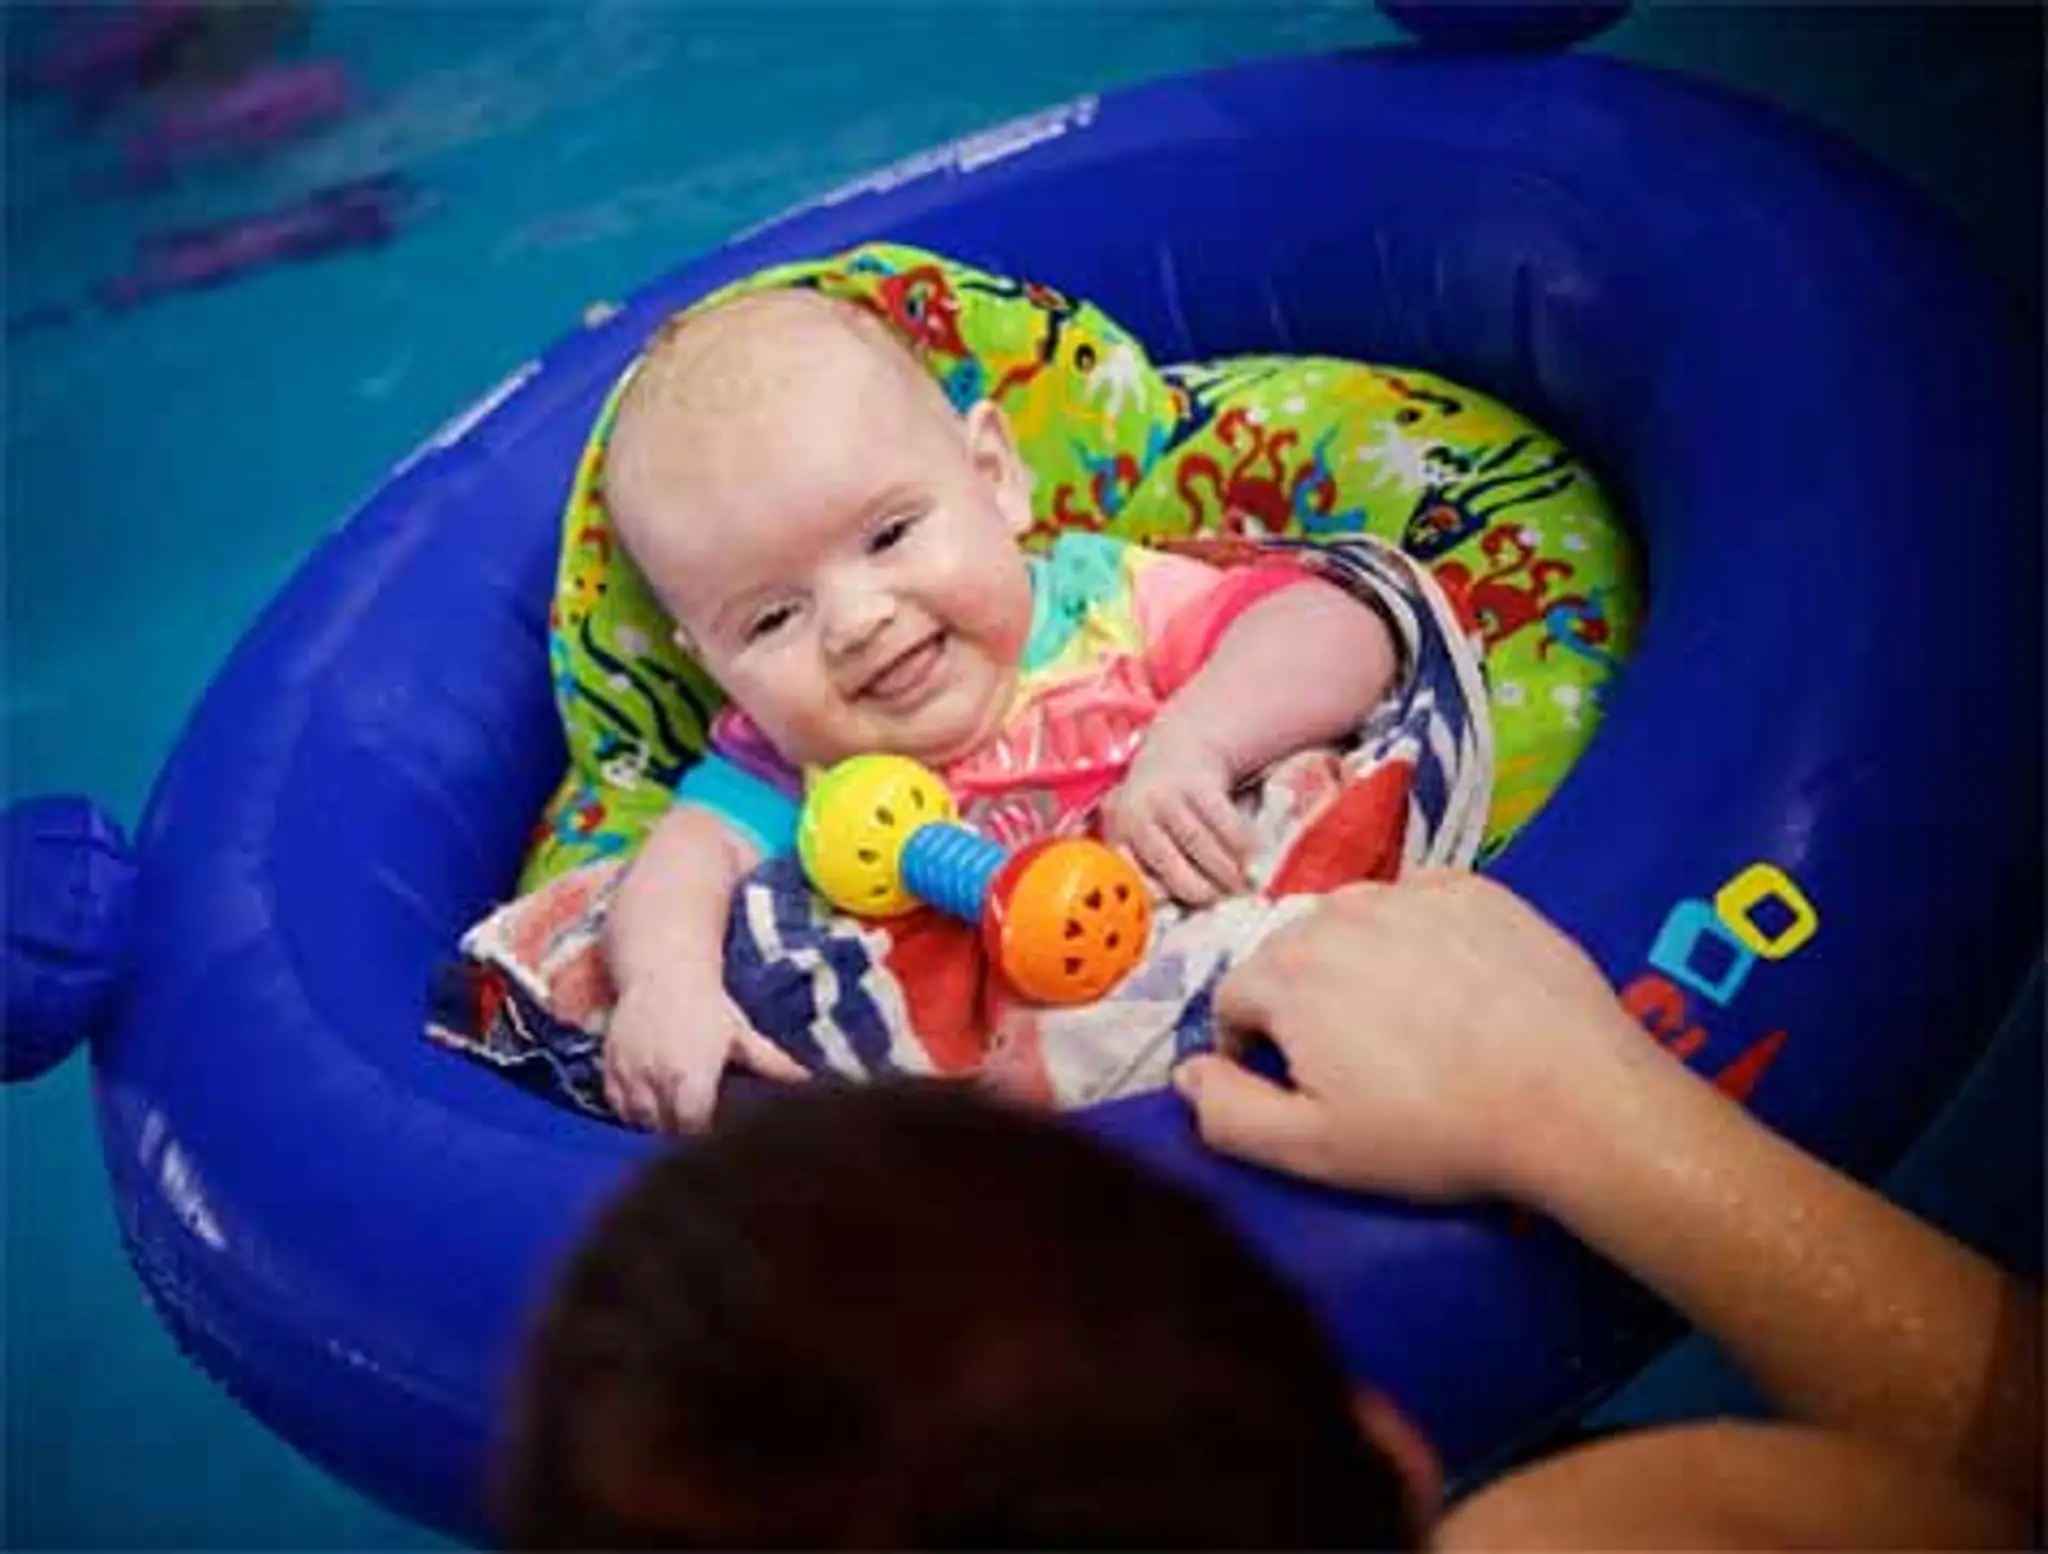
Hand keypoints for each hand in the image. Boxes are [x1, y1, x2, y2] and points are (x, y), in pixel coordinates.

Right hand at [603, 977, 805, 1132]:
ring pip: (639, 1122)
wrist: (661, 968)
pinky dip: (632, 1113)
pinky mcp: (609, 1067)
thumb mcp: (742, 1034)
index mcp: (693, 1074)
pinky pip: (616, 1107)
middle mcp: (658, 1077)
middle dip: (682, 1135)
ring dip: (656, 1126)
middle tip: (698, 1132)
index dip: (705, 1139)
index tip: (717, 1139)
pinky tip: (651, 1106)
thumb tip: (811, 1082)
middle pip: (666, 1131)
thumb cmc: (707, 1004)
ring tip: (675, 1119)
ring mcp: (630, 1073)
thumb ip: (772, 1063)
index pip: (694, 1129)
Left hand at [1100, 722, 1251, 905]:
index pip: (1135, 877)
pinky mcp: (1198, 785)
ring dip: (1228, 872)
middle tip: (1225, 901)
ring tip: (1243, 884)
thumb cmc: (1163, 804)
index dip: (1162, 897)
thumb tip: (1169, 909)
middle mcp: (1136, 814)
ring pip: (1202, 849)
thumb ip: (1150, 865)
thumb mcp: (1144, 829)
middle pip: (1173, 869)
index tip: (1186, 909)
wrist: (1180, 747)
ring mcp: (1166, 797)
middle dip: (1204, 891)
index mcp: (1119, 833)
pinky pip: (1226, 827)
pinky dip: (1244, 845)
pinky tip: (1255, 853)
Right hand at [1174, 870, 1650, 1201]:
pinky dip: (1422, 939)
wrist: (1573, 1097)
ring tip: (1409, 1024)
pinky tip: (1457, 990)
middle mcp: (1336, 913)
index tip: (1301, 1088)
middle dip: (1306, 1004)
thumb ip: (1226, 1113)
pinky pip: (1420, 904)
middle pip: (1291, 956)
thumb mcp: (1311, 1150)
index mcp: (1285, 972)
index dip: (1255, 1050)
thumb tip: (1184, 1072)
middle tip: (1360, 1064)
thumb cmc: (1433, 1131)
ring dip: (1360, 964)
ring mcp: (1410, 892)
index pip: (1233, 999)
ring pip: (1353, 923)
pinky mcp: (1476, 888)